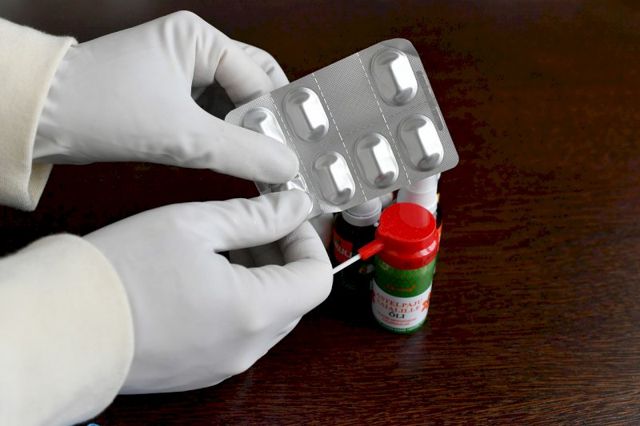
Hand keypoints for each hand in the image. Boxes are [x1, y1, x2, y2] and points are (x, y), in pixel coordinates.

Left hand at [34, 11, 295, 182]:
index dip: (276, 117)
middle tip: (283, 154)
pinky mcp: (167, 96)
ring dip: (247, 131)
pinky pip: (210, 114)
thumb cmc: (100, 109)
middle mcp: (192, 49)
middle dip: (267, 120)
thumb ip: (242, 152)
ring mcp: (179, 72)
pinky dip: (225, 136)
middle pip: (252, 84)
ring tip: (263, 161)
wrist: (41, 119)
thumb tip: (286, 165)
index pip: (259, 77)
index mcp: (199, 39)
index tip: (289, 153)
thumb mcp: (183, 135)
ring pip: (233, 102)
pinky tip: (235, 159)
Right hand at [84, 190, 331, 392]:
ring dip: (261, 277)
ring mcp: (225, 363)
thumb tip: (295, 206)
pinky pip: (240, 333)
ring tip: (223, 246)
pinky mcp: (203, 370)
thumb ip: (257, 215)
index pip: (317, 277)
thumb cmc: (121, 273)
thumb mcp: (195, 224)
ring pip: (269, 315)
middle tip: (251, 225)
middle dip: (282, 255)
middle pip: (295, 297)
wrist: (63, 328)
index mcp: (254, 311)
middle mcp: (247, 347)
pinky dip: (239, 301)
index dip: (307, 240)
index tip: (285, 217)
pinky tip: (205, 276)